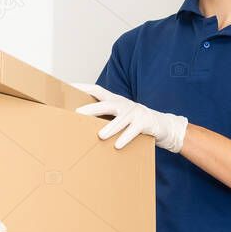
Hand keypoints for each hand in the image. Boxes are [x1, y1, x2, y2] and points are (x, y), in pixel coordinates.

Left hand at [73, 84, 187, 151]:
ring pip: (120, 119)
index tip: (68, 86)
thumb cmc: (134, 121)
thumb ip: (105, 117)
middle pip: (106, 103)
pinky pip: (133, 131)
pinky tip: (117, 145)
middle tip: (77, 113)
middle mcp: (124, 104)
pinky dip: (125, 137)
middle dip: (91, 108)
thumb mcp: (119, 116)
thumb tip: (80, 122)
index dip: (83, 87)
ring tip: (100, 135)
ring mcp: (135, 112)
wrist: (162, 124)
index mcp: (115, 100)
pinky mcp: (145, 123)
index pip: (97, 90)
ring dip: (110, 127)